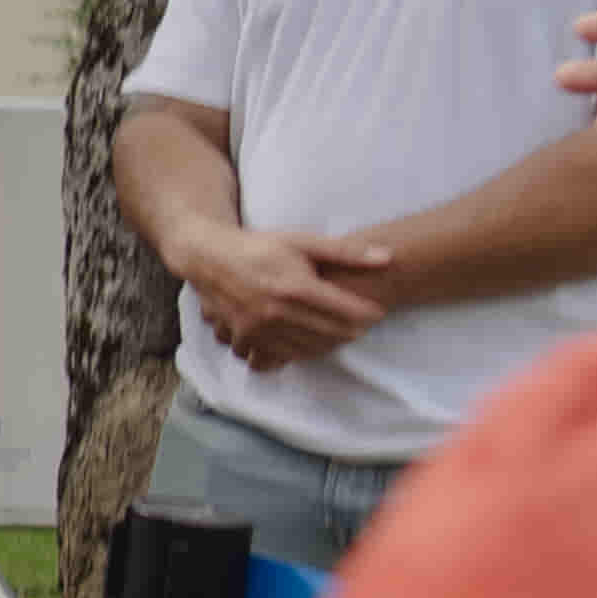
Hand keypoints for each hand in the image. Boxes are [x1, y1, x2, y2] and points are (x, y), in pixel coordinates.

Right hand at [168, 217, 392, 364]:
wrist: (209, 258)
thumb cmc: (259, 247)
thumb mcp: (302, 241)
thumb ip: (345, 252)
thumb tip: (387, 258)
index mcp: (296, 286)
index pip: (349, 312)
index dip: (370, 314)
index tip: (377, 310)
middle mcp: (278, 312)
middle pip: (334, 334)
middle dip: (354, 330)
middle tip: (360, 321)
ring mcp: (260, 329)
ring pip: (311, 349)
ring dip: (331, 343)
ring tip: (337, 329)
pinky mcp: (246, 338)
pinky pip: (282, 357)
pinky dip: (300, 352)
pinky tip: (305, 339)